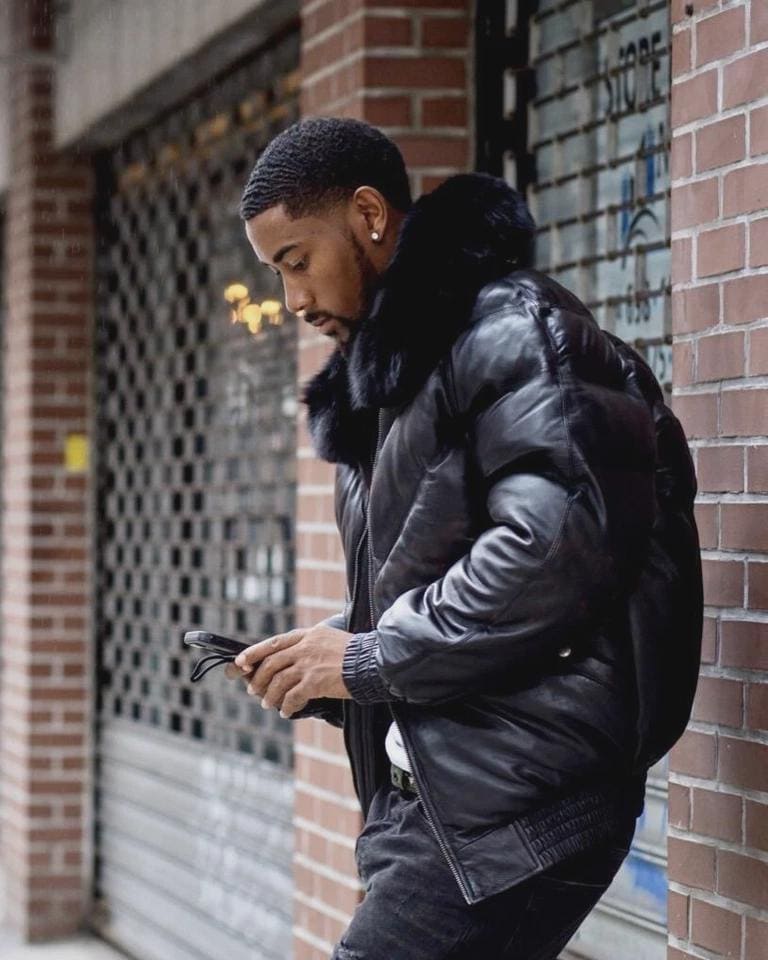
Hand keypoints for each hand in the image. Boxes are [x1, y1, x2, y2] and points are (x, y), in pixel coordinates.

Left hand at [231, 624, 353, 717]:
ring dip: (270, 695)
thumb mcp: (331, 638)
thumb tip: (294, 657)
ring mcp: (308, 664)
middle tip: (253, 690)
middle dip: (258, 678)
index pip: (275, 642)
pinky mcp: (315, 682)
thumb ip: (312, 644)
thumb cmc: (356, 653)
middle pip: (271, 663)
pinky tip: (287, 712)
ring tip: (268, 704)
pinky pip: (292, 697)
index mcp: (308, 635)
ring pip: (278, 682)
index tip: (242, 661)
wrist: (372, 662)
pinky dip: (287, 706)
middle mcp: (305, 648)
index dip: (255, 652)